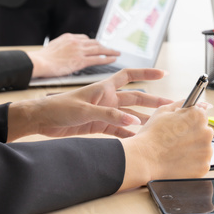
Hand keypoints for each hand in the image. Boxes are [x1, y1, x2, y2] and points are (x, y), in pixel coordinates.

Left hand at [7, 68, 171, 140]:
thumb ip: (110, 115)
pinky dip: (129, 135)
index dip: (147, 73)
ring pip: (129, 116)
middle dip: (153, 101)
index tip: (163, 73)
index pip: (130, 76)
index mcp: (105, 88)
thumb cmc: (60, 108)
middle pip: (135, 98)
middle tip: (171, 106)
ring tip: (159, 126)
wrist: (42, 120)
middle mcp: (107, 99)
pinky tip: (139, 140)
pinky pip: (119, 130)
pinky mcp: (98, 125)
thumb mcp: (86, 110)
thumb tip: (135, 123)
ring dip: (144, 120)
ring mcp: (104, 113)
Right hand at [28, 33, 119, 77]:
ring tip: (116, 53)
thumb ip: (62, 48)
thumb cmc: (42, 58)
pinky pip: (98, 59)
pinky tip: (113, 59)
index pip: (84, 38)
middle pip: (94, 42)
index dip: (92, 43)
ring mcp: (79, 50)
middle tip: (110, 49)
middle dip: (103, 46)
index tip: (96, 45)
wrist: (40, 62)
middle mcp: (76, 41)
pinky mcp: (81, 60)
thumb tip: (64, 53)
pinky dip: (107, 58)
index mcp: (68, 37)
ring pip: (99, 49)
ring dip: (109, 51)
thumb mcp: (53, 47)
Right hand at [118, 100, 213, 190]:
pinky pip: (201, 162)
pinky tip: (180, 160)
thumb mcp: (164, 111)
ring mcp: (206, 151)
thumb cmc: (152, 135)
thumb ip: (184, 104)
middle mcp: (206, 132)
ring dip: (194, 149)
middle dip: (193, 135)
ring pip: (203, 148)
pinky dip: (193, 163)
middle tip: (176, 140)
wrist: (145, 158)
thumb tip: (202, 103)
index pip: (201, 115)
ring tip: (177, 151)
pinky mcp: (204, 166)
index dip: (189, 121)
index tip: (182, 127)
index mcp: (198, 116)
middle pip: (203, 132)